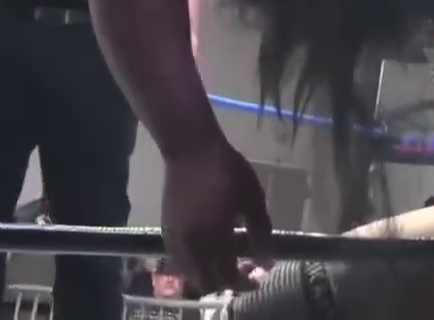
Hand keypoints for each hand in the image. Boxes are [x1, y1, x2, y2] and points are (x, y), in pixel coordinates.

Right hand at [161, 141, 271, 292]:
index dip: (245, 281)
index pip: (228, 276)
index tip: (258, 276)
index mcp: (214, 236)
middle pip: (208, 282)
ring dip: (211, 276)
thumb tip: (266, 261)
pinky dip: (196, 266)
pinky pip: (181, 262)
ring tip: (229, 261)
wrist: (191, 150)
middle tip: (245, 270)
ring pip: (192, 275)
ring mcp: (175, 240)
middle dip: (228, 283)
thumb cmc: (227, 170)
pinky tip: (211, 251)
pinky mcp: (167, 232)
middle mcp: (191, 244)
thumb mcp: (253, 199)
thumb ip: (261, 232)